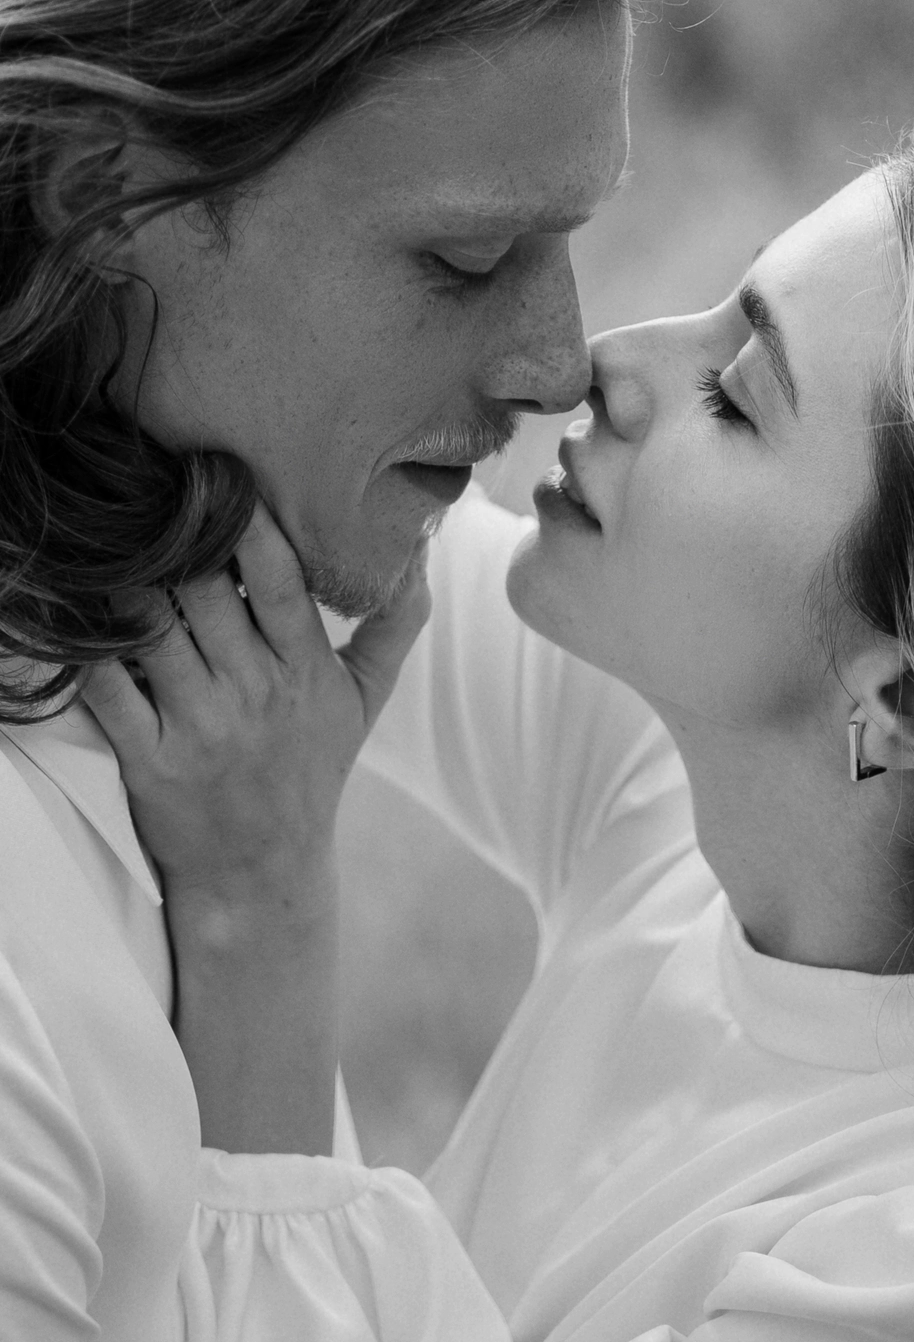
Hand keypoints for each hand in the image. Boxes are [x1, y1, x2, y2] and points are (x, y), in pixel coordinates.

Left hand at [81, 501, 430, 1153]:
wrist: (265, 872)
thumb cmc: (310, 775)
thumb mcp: (363, 704)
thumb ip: (392, 629)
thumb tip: (420, 556)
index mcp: (307, 670)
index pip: (279, 579)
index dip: (246, 520)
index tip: (217, 469)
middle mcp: (256, 694)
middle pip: (204, 589)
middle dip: (170, 534)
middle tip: (138, 479)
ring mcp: (201, 727)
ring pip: (151, 627)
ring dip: (120, 577)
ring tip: (97, 528)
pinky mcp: (150, 761)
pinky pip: (107, 689)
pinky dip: (82, 647)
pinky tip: (65, 605)